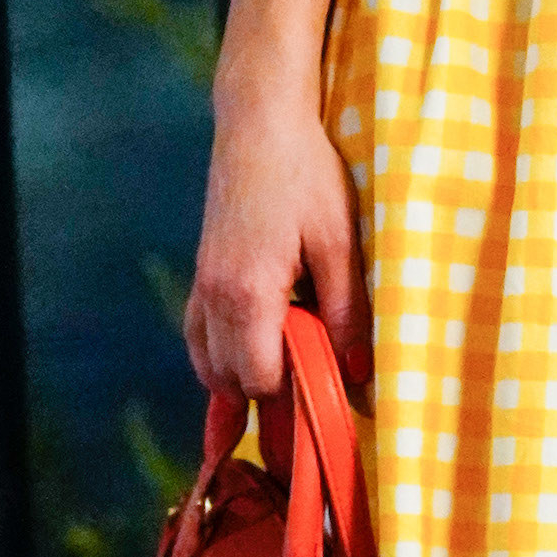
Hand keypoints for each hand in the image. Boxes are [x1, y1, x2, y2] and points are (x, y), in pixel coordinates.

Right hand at [184, 85, 372, 403]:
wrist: (259, 123)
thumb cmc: (305, 174)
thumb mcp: (338, 240)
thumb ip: (346, 310)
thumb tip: (356, 375)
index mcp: (249, 297)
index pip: (262, 380)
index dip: (294, 401)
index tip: (327, 415)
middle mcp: (213, 301)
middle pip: (232, 381)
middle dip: (266, 406)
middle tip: (304, 433)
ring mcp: (202, 288)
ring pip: (209, 365)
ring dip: (239, 389)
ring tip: (269, 424)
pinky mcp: (203, 274)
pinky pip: (200, 339)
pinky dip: (218, 364)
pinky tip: (233, 378)